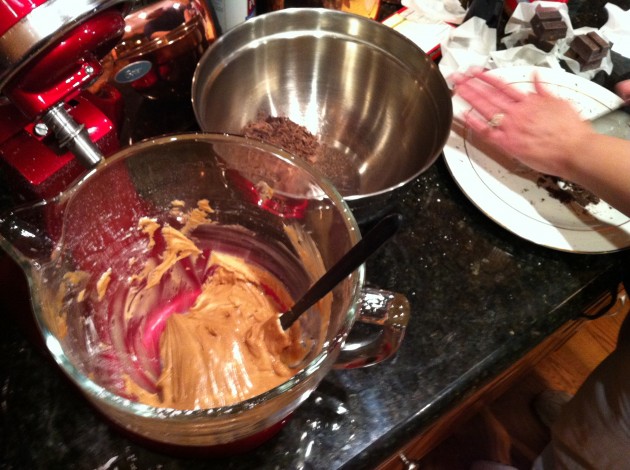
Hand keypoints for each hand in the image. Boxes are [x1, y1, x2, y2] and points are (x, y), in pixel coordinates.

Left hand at [450, 69, 594, 179]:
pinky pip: (487, 132)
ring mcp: (510, 127)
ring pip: (485, 109)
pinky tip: (464, 115)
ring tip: (457, 90)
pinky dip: (475, 123)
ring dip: (470, 98)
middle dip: (471, 85)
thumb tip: (536, 77)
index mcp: (529, 101)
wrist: (574, 149)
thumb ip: (544, 89)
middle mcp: (517, 112)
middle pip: (488, 95)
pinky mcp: (508, 143)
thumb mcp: (560, 101)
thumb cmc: (570, 130)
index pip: (502, 85)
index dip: (486, 77)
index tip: (475, 72)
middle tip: (458, 78)